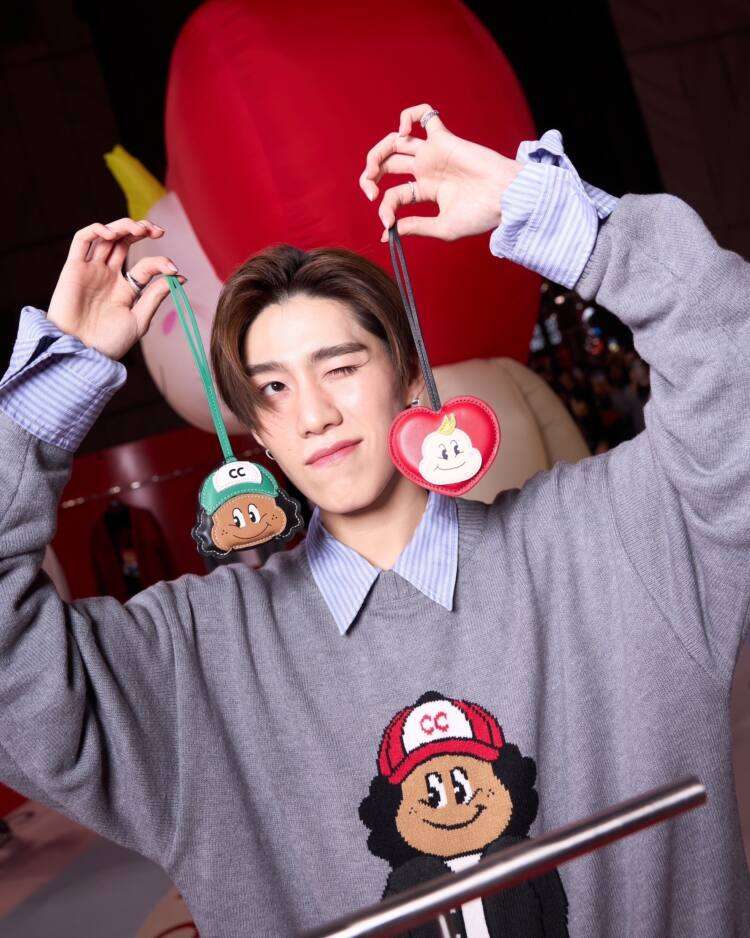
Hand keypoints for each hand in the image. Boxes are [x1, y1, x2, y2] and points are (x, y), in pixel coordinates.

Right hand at [47, 217, 183, 359]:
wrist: (81, 352)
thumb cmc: (109, 342)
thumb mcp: (139, 319)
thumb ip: (155, 296)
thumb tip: (179, 277)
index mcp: (126, 289)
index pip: (146, 266)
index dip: (161, 263)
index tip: (174, 269)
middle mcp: (108, 276)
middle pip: (125, 242)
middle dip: (142, 230)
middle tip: (158, 230)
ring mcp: (91, 270)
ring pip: (106, 236)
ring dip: (123, 225)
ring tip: (139, 228)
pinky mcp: (73, 268)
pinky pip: (82, 240)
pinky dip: (96, 230)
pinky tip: (112, 233)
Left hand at [359, 103, 522, 241]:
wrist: (506, 198)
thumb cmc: (481, 216)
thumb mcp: (442, 227)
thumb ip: (415, 227)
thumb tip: (387, 234)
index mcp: (426, 191)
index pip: (395, 195)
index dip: (386, 209)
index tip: (387, 224)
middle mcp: (427, 169)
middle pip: (388, 164)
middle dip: (370, 176)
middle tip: (369, 191)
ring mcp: (434, 153)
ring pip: (396, 141)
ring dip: (378, 151)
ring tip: (372, 168)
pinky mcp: (443, 139)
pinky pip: (424, 115)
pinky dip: (409, 116)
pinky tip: (403, 132)